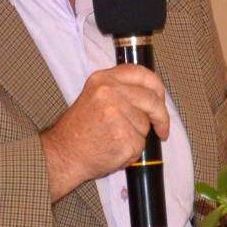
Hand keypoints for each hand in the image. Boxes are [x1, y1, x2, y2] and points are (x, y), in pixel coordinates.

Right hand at [40, 63, 169, 201]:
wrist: (64, 153)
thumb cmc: (79, 129)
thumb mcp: (94, 96)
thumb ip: (119, 90)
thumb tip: (151, 95)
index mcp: (103, 80)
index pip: (140, 73)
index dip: (156, 87)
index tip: (160, 99)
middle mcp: (110, 93)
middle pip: (151, 100)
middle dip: (161, 117)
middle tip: (162, 128)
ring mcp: (117, 115)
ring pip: (146, 125)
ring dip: (137, 136)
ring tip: (115, 139)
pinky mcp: (123, 137)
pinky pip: (140, 145)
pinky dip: (132, 151)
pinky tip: (114, 150)